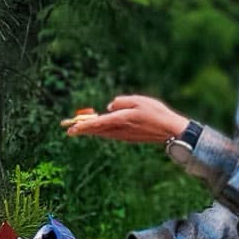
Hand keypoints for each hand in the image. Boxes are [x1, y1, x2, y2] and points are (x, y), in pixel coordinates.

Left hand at [61, 94, 189, 143]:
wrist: (170, 130)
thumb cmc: (156, 112)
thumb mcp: (138, 100)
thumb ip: (121, 101)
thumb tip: (109, 106)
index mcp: (120, 119)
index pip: (97, 123)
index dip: (83, 126)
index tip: (71, 129)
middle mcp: (120, 130)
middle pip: (96, 130)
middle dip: (82, 129)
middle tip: (68, 129)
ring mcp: (124, 136)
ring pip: (103, 133)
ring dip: (90, 131)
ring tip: (79, 128)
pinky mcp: (129, 138)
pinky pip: (110, 135)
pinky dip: (101, 131)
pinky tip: (98, 129)